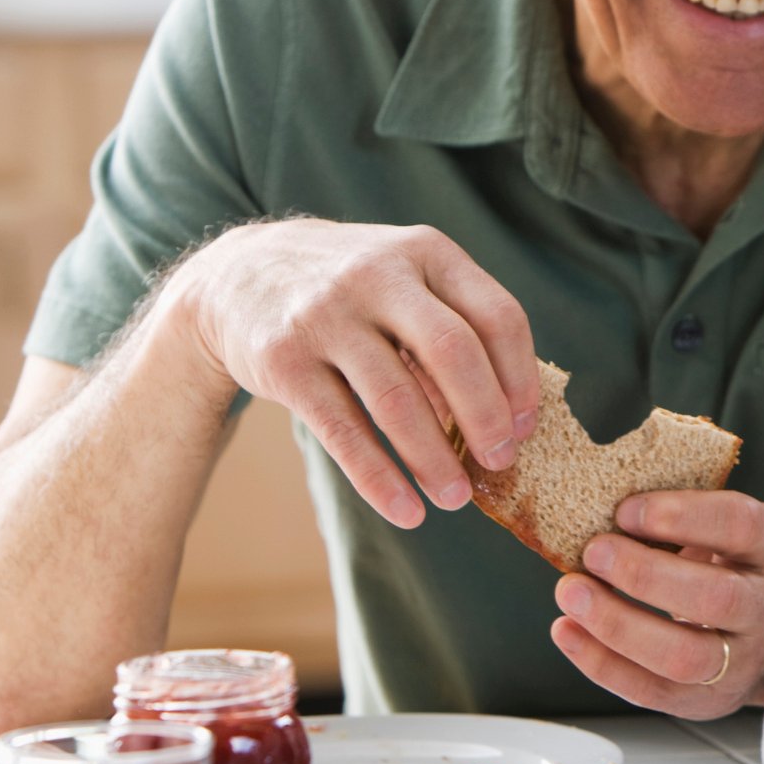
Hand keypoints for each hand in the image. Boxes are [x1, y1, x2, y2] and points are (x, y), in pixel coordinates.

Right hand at [166, 218, 540, 527]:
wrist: (237, 276)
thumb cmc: (351, 291)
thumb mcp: (405, 279)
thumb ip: (455, 327)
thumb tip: (508, 416)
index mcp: (426, 253)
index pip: (497, 315)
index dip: (519, 378)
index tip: (526, 427)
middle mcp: (378, 275)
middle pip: (453, 352)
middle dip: (485, 417)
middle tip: (500, 463)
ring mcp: (327, 315)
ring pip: (396, 399)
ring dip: (433, 459)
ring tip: (456, 498)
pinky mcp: (284, 359)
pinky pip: (342, 430)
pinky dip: (379, 479)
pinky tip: (406, 510)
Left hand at [549, 490, 763, 718]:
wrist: (761, 630)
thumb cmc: (722, 561)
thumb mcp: (718, 526)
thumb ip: (675, 515)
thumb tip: (596, 504)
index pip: (741, 526)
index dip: (684, 515)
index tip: (626, 509)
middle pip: (718, 599)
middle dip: (646, 574)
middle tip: (593, 551)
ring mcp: (742, 661)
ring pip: (684, 656)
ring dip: (618, 624)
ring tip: (571, 592)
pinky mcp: (706, 701)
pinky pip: (652, 691)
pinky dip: (602, 662)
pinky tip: (566, 631)